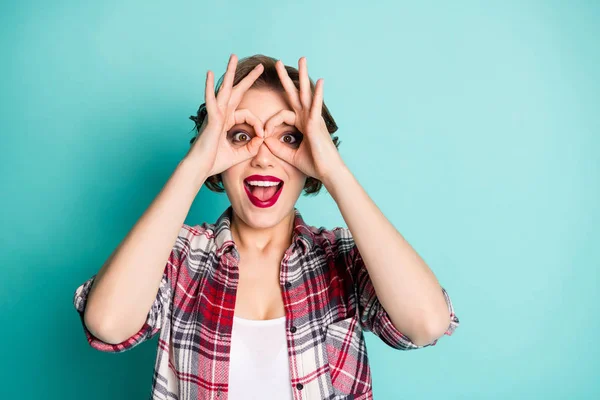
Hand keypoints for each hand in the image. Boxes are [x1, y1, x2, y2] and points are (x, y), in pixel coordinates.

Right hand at [186, 54, 265, 176]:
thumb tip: (261, 141)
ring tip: (233, 56)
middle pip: (236, 91)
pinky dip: (210, 87)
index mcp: (226, 122)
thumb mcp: (238, 155)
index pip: (247, 115)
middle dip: (248, 79)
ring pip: (224, 89)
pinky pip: (211, 101)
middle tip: (259, 66)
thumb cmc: (213, 163)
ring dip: (229, 72)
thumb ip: (250, 148)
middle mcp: (221, 115)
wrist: (199, 169)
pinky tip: (210, 73)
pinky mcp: (211, 120)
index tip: (262, 136)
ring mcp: (215, 115)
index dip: (257, 124)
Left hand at [263, 57, 343, 181]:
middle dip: (287, 78)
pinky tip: (320, 81)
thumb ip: (278, 147)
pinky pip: (316, 106)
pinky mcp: (316, 124)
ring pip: (306, 93)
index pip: (282, 114)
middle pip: (295, 93)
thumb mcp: (290, 155)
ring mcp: (313, 119)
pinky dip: (317, 94)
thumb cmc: (314, 164)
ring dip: (303, 76)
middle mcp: (307, 118)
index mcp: (302, 124)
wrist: (328, 173)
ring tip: (302, 59)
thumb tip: (266, 140)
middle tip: (278, 63)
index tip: (263, 134)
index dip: (270, 122)